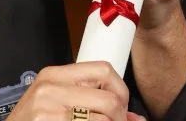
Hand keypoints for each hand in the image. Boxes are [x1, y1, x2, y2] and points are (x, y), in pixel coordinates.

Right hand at [6, 61, 144, 120]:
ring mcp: (48, 110)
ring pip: (105, 120)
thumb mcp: (54, 103)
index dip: (121, 91)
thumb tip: (137, 119)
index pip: (104, 69)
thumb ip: (90, 102)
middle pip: (109, 99)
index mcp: (53, 75)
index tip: (121, 109)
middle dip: (120, 118)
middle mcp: (50, 88)